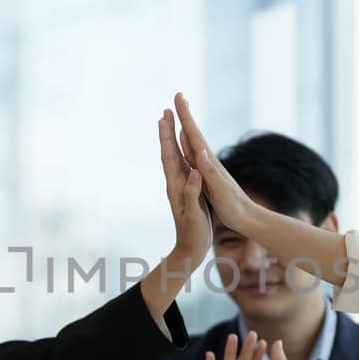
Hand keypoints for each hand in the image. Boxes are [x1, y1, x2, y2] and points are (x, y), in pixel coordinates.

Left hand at [158, 108, 209, 263]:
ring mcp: (181, 186)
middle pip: (170, 152)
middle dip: (167, 131)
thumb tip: (194, 172)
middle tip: (166, 111)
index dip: (166, 137)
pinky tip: (185, 147)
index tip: (164, 118)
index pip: (169, 157)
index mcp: (176, 187)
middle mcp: (176, 183)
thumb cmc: (193, 234)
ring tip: (172, 122)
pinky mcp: (188, 190)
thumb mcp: (194, 215)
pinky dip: (183, 152)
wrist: (190, 248)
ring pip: (176, 157)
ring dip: (173, 139)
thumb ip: (193, 194)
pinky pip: (185, 165)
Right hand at [172, 92, 254, 232]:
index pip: (194, 135)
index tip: (178, 98)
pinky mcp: (207, 174)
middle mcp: (208, 161)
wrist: (247, 217)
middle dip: (185, 115)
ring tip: (179, 113)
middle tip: (177, 96)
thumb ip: (210, 172)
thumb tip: (201, 152)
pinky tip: (185, 140)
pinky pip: (193, 154)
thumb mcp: (221, 191)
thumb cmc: (234, 207)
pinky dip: (186, 143)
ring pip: (192, 141)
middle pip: (193, 133)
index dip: (186, 116)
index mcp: (209, 163)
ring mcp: (208, 166)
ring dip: (185, 126)